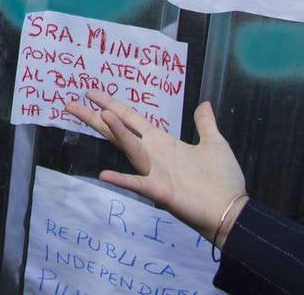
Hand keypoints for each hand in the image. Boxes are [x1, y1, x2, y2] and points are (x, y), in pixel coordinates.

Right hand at [65, 91, 247, 246]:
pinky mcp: (159, 190)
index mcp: (162, 141)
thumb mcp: (214, 144)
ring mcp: (153, 172)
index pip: (131, 118)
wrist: (232, 210)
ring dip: (116, 133)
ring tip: (101, 115)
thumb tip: (205, 103)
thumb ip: (205, 124)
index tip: (91, 93)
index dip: (112, 104)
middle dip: (96, 117)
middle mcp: (152, 153)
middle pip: (119, 130)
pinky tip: (103, 175)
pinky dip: (121, 180)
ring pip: (129, 148)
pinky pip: (137, 184)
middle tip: (71, 104)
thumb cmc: (223, 179)